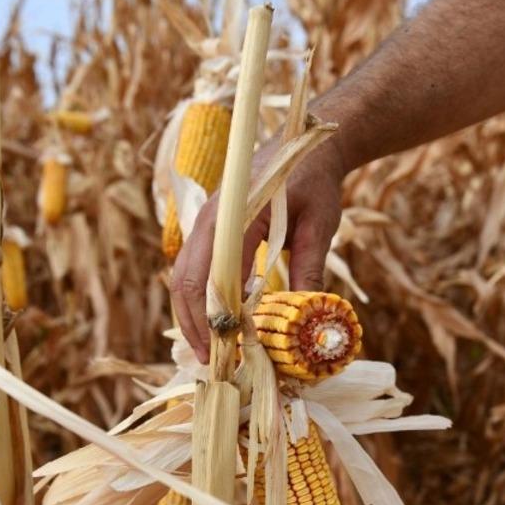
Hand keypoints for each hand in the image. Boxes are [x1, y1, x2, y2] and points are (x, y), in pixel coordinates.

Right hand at [170, 137, 346, 362]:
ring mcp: (206, 224)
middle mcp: (210, 220)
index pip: (210, 276)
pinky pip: (196, 268)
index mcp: (233, 216)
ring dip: (193, 314)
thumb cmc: (315, 180)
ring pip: (185, 276)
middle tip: (210, 360)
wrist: (304, 144)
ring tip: (211, 349)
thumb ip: (309, 266)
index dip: (213, 318)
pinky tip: (218, 322)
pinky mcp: (212, 231)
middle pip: (185, 280)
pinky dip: (202, 298)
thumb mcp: (319, 224)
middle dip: (193, 324)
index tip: (225, 349)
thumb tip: (305, 315)